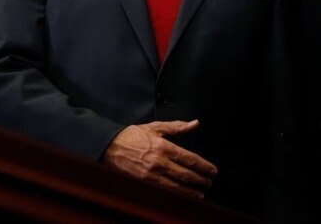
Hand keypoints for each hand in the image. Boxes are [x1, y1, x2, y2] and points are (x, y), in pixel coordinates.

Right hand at [102, 120, 217, 197]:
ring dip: (190, 191)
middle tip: (209, 182)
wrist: (109, 146)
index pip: (190, 159)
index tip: (212, 170)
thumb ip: (177, 126)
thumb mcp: (156, 127)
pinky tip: (182, 196)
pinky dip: (175, 195)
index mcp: (164, 147)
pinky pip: (163, 191)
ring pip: (176, 186)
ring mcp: (150, 175)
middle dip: (200, 180)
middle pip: (185, 174)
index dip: (204, 166)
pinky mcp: (143, 183)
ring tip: (200, 193)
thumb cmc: (132, 135)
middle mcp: (159, 163)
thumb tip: (194, 123)